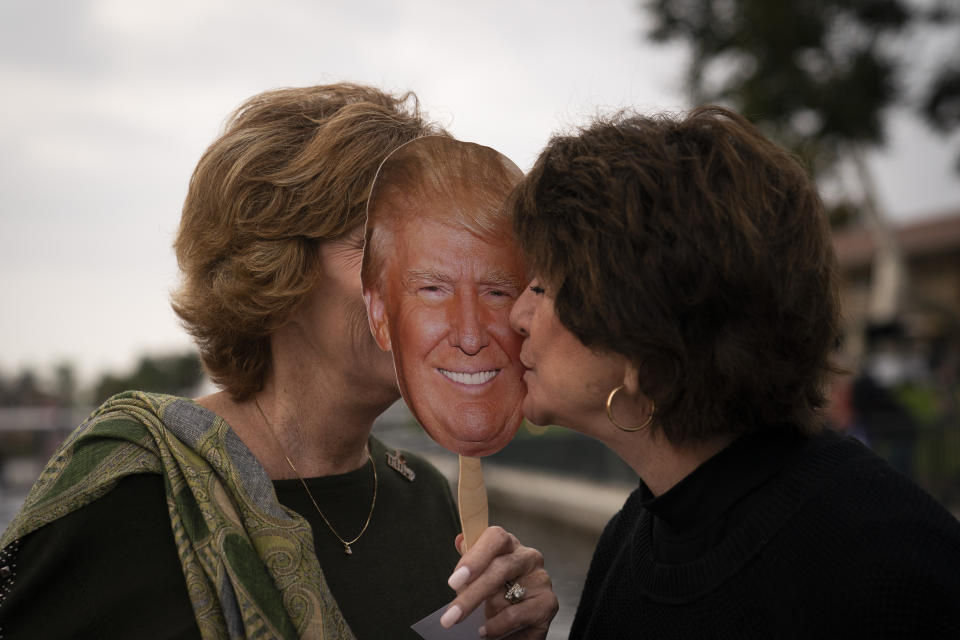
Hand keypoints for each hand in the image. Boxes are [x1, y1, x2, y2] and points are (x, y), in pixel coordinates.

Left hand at [441, 526, 557, 638]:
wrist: (518, 619)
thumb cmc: (497, 590)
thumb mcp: (479, 572)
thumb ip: (470, 557)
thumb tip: (461, 541)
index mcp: (509, 545)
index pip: (495, 538)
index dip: (474, 558)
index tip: (454, 581)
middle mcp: (528, 558)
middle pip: (500, 568)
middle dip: (472, 595)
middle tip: (452, 615)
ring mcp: (540, 580)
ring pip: (506, 597)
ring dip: (487, 613)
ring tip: (480, 624)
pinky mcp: (548, 603)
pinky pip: (515, 617)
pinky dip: (498, 628)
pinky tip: (489, 631)